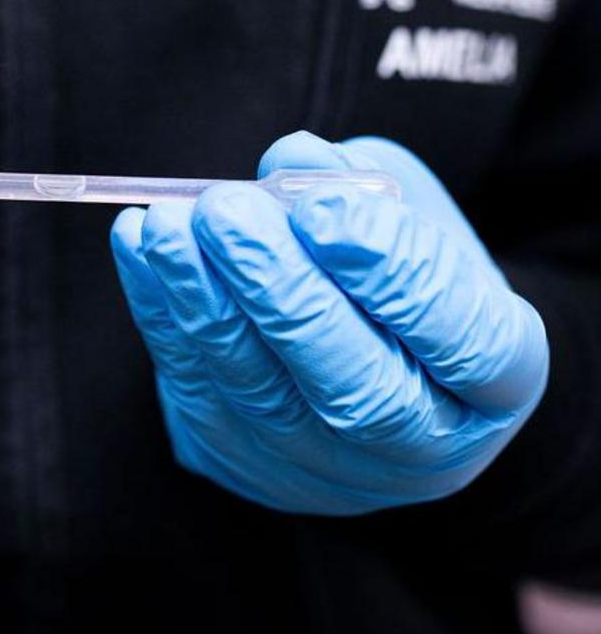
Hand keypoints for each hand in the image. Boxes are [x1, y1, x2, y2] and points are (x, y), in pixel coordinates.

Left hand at [110, 131, 548, 513]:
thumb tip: (288, 162)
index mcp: (494, 384)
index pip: (466, 343)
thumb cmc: (400, 272)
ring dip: (203, 302)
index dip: (393, 276)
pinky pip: (198, 393)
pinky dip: (162, 316)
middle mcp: (422, 447)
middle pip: (354, 386)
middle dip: (278, 291)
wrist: (370, 360)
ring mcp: (330, 471)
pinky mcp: (248, 465)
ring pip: (262, 394)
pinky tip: (139, 248)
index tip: (325, 211)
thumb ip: (365, 188)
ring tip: (167, 225)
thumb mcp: (411, 215)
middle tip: (224, 212)